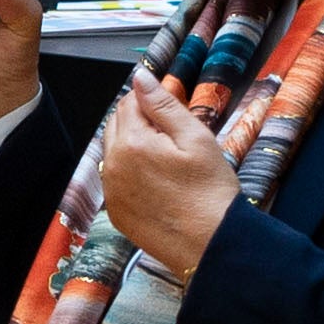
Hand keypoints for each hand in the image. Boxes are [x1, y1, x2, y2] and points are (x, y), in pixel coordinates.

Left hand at [95, 69, 236, 277]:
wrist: (211, 244)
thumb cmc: (210, 191)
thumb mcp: (195, 138)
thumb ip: (163, 105)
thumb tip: (140, 79)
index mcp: (131, 143)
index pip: (129, 103)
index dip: (151, 103)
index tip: (172, 114)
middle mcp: (113, 166)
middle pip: (116, 126)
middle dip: (139, 122)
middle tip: (173, 137)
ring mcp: (112, 192)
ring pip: (114, 153)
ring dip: (133, 147)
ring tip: (168, 161)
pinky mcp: (116, 213)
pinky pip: (116, 181)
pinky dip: (131, 174)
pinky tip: (159, 183)